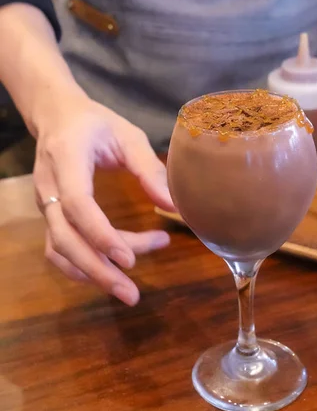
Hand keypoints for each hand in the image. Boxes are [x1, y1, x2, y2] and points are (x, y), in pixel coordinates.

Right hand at [33, 92, 173, 305]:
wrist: (56, 116)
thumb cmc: (95, 123)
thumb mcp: (127, 136)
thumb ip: (149, 169)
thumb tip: (175, 206)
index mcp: (67, 159)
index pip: (78, 204)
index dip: (101, 234)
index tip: (129, 259)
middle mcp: (49, 186)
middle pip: (64, 238)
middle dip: (97, 270)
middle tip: (131, 293)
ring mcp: (46, 203)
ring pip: (59, 249)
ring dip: (91, 273)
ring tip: (128, 288)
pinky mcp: (50, 215)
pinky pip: (59, 248)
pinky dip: (82, 265)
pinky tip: (112, 270)